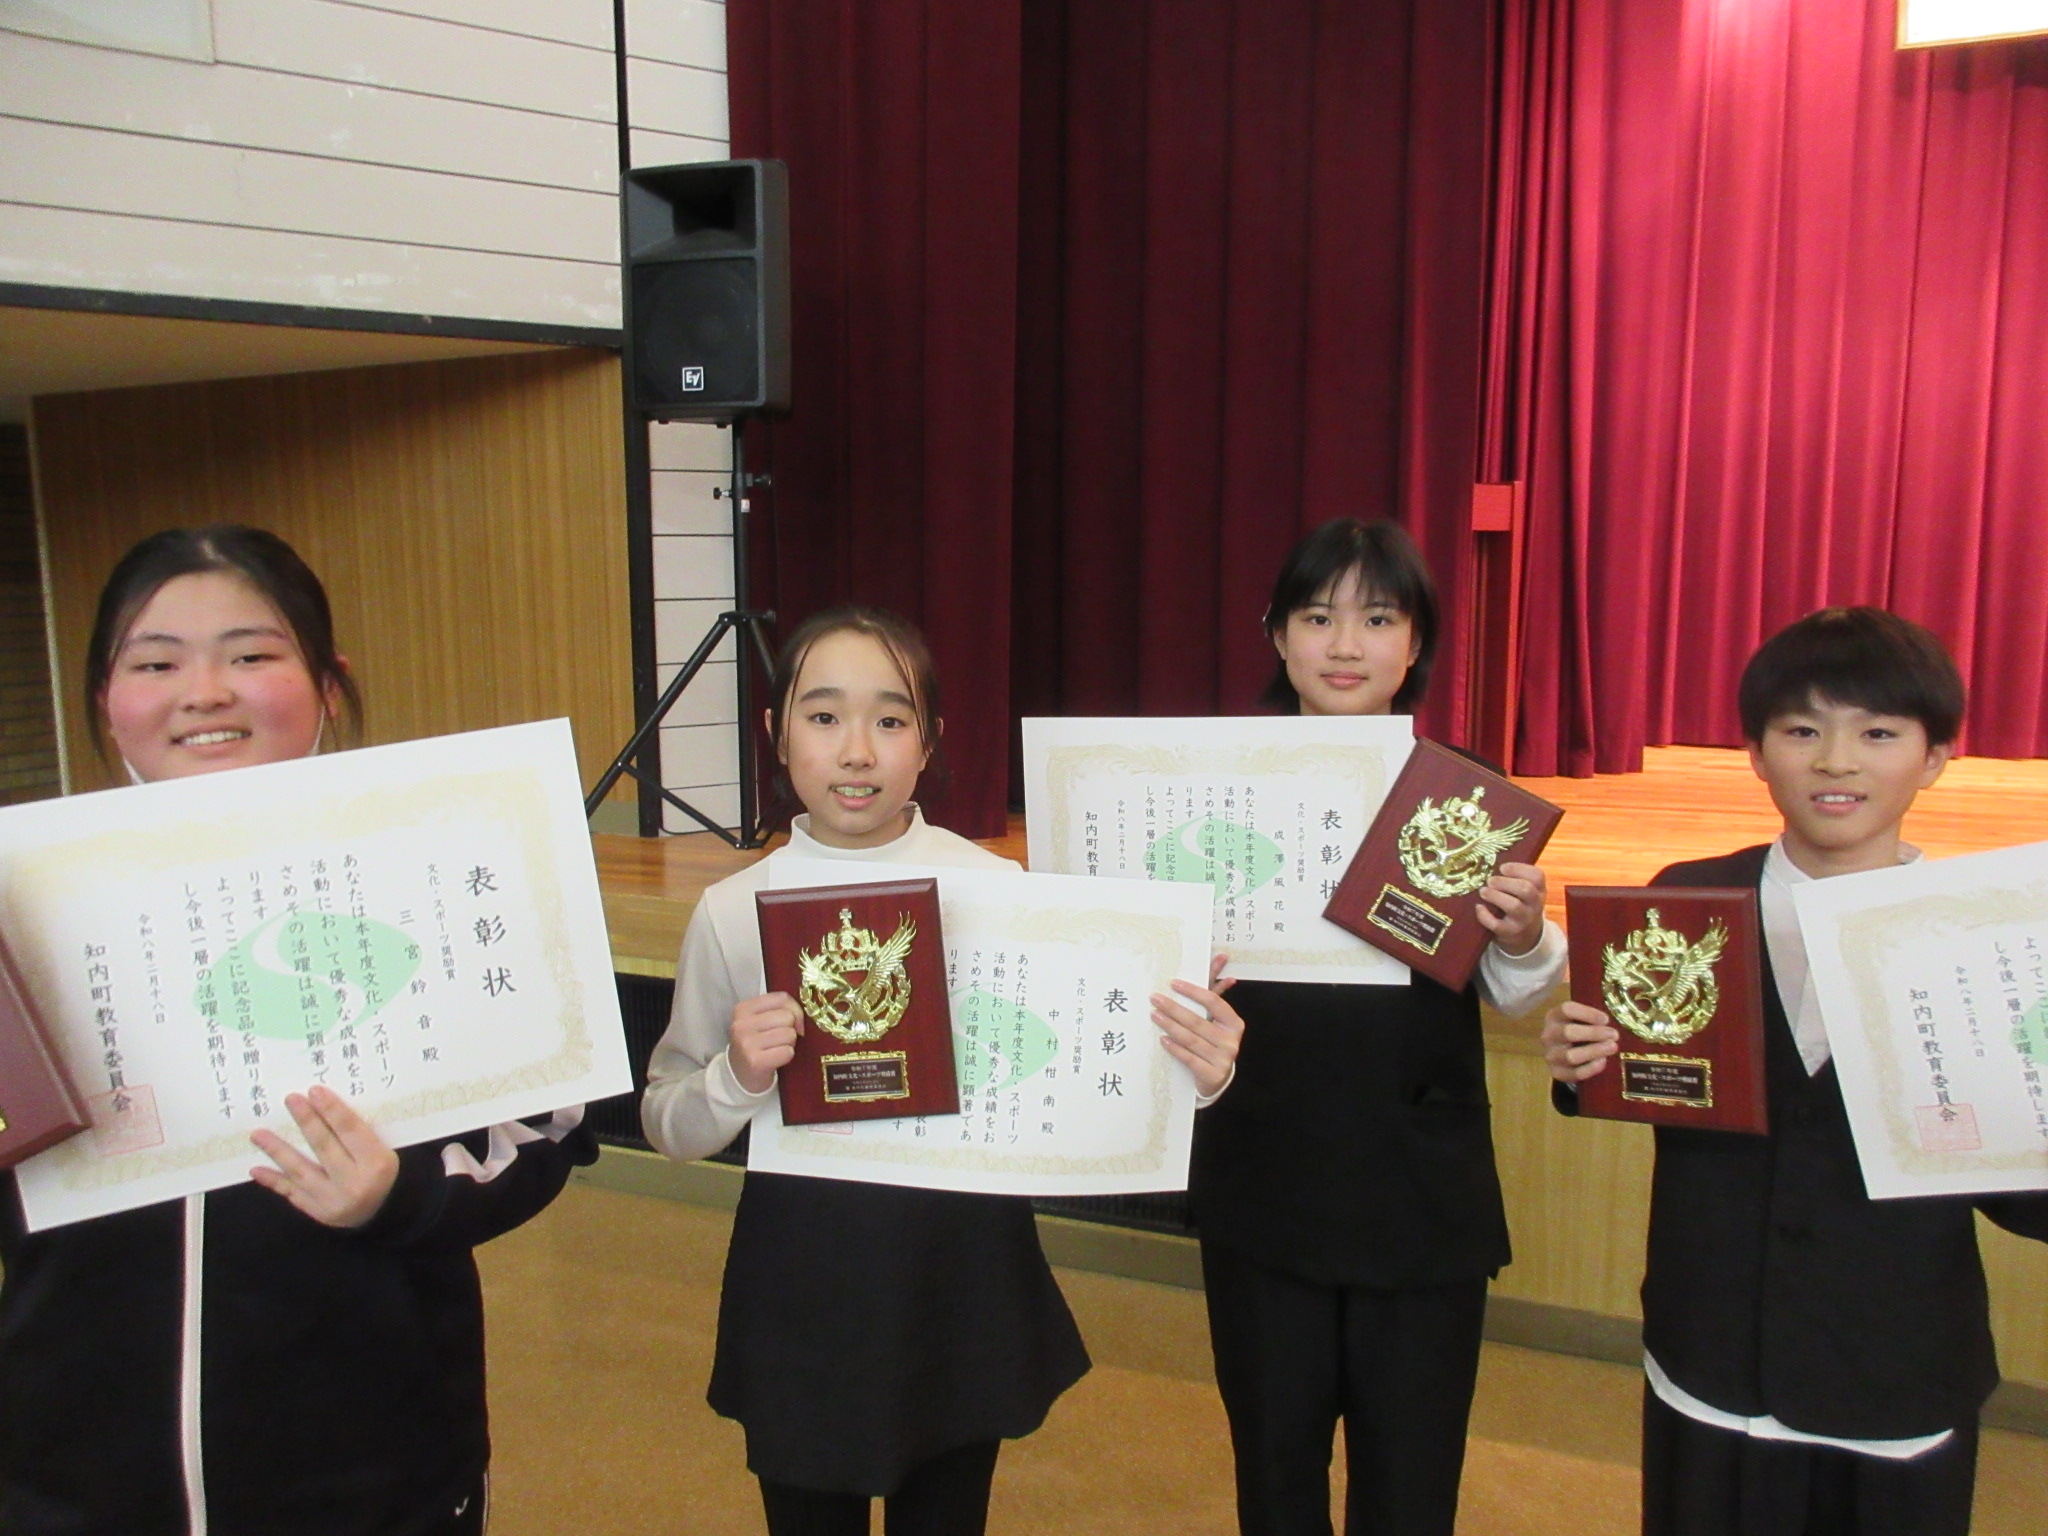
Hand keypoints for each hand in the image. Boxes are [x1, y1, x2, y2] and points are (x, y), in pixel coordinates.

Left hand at [249, 1085, 400, 1228]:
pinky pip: (292, 1193)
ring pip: (301, 1171)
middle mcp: (355, 1183)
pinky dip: (274, 1180)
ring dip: (278, 1151)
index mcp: (377, 1163)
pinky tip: (256, 1169)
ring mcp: (334, 1201)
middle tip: (290, 1099)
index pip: (351, 1132)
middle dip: (306, 1121)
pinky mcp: (319, 1213)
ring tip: (258, 1134)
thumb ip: (360, 1134)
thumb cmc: (381, 1173)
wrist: (382, 1212)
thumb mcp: (383, 1150)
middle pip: (325, 1147)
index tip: (314, 1091)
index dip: (332, 1110)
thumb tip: (325, 1106)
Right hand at [730, 992, 802, 1094]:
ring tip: (775, 1048)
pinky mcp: (755, 1061)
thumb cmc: (757, 1042)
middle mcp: (741, 1024)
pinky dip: (786, 1056)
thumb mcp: (760, 1019)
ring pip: (790, 1034)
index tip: (791, 1022)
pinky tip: (775, 1059)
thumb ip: (780, 1009)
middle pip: (787, 1017)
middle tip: (778, 1039)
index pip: (781, 998)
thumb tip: (801, 1019)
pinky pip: (788, 1052)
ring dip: (789, 1043)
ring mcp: (746, 1043)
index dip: (794, 1009)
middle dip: (790, 1029)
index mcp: (743, 1009)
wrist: (741, 1075)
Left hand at [1153, 957, 1244, 1098]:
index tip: (1173, 983)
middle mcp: (1231, 1041)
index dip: (1193, 991)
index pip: (1213, 1002)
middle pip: (1197, 1021)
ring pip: (1191, 1039)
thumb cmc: (1214, 1043)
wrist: (1217, 1079)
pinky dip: (1175, 1048)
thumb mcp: (1216, 1020)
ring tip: (1154, 1015)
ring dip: (1170, 1025)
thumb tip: (1220, 958)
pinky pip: (1189, 1058)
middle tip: (1155, 998)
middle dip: (1173, 1008)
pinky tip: (1162, 1039)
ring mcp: (1222, 1059)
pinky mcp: (1212, 1074)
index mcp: (1234, 1023)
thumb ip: (1216, 991)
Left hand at [1475, 860, 1546, 956]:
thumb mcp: (1526, 892)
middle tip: (1490, 880)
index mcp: (1539, 890)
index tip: (1502, 868)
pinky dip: (1485, 916)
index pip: (1537, 876)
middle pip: (1526, 889)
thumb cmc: (1521, 906)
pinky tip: (1479, 907)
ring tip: (1483, 891)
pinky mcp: (1510, 933)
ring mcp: (1523, 920)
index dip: (1519, 868)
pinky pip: (1497, 925)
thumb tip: (1489, 862)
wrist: (1526, 937)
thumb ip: (1515, 878)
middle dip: (1505, 882)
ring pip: (1514, 906)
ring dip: (1495, 896)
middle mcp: (1535, 905)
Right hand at [1542, 1000, 1618, 1084]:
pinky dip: (1591, 1068)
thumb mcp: (1579, 1019)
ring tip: (1613, 1047)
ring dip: (1594, 1051)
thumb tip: (1610, 1022)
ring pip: (1571, 1055)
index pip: (1567, 1010)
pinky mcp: (1557, 1072)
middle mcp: (1548, 1035)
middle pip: (1568, 1033)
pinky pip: (1575, 1073)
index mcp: (1553, 1016)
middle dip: (1594, 1034)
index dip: (1588, 1014)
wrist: (1563, 1054)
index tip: (1606, 1019)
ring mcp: (1551, 1055)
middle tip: (1614, 1035)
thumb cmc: (1577, 1031)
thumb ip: (1592, 1018)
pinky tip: (1602, 1061)